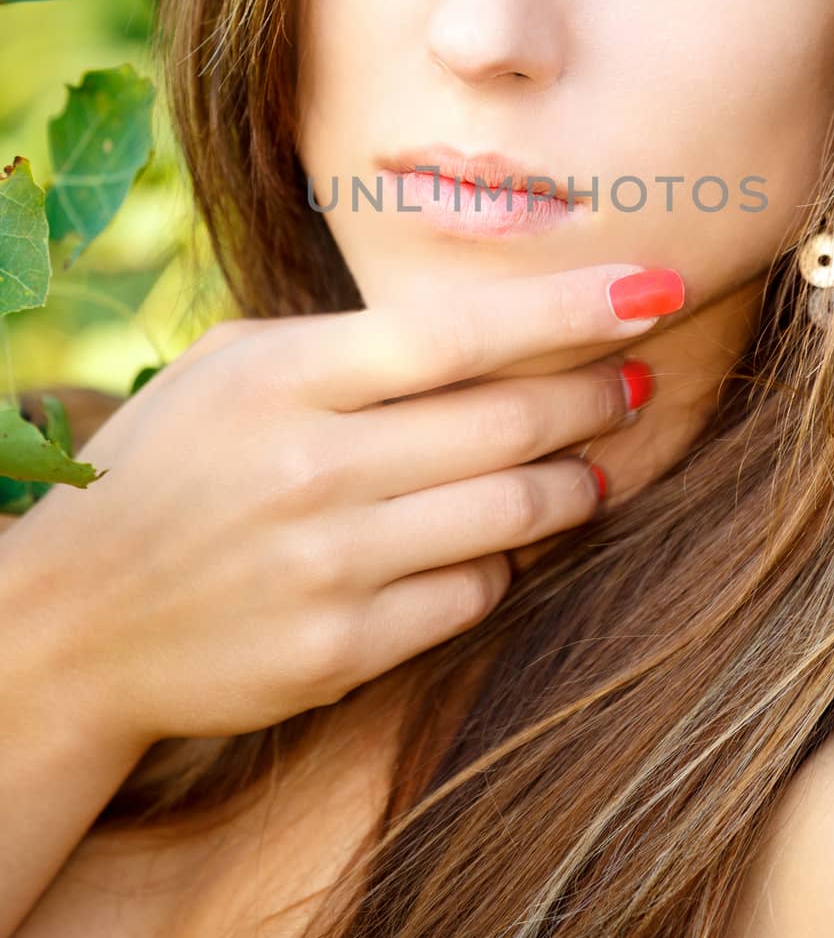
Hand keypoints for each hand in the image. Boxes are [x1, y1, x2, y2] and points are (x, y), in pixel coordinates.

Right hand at [0, 263, 674, 748]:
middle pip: (508, 423)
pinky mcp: (338, 650)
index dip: (572, 309)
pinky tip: (502, 544)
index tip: (654, 287)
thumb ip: (350, 344)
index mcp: (290, 376)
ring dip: (575, 486)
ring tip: (596, 467)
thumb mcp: (235, 368)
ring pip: (508, 514)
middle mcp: (315, 466)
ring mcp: (329, 564)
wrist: (76, 621)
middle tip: (639, 382)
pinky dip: (502, 564)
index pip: (463, 332)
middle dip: (598, 398)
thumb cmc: (168, 467)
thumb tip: (490, 333)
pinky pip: (470, 597)